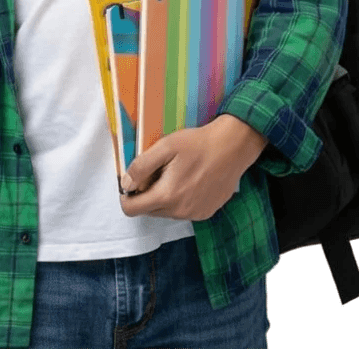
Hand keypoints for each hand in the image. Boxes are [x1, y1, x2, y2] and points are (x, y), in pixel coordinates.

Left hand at [118, 115, 264, 222]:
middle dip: (147, 193)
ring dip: (164, 197)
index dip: (126, 196)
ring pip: (166, 211)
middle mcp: (180, 212)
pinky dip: (180, 199)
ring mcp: (195, 215)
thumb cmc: (197, 144)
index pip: (132, 209)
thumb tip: (125, 184)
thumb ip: (141, 167)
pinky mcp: (206, 213)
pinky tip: (190, 180)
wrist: (233, 147)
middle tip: (158, 170)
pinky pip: (183, 211)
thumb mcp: (165, 147)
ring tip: (176, 173)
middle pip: (149, 210)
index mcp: (167, 196)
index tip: (131, 181)